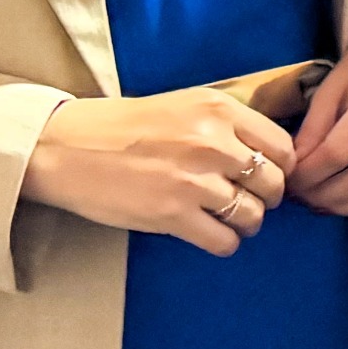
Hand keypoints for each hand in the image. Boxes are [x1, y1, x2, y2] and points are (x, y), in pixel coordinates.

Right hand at [22, 88, 290, 255]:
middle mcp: (213, 142)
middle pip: (273, 183)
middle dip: (266, 198)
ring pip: (253, 215)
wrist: (66, 147)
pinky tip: (209, 234)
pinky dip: (224, 243)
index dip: (279, 167)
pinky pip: (224, 241)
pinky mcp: (173, 214)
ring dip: (245, 223)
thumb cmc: (121, 127)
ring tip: (228, 219)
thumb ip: (224, 124)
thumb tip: (264, 153)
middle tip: (248, 200)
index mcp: (218, 109)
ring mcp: (194, 180)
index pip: (281, 146)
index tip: (266, 176)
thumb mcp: (182, 105)